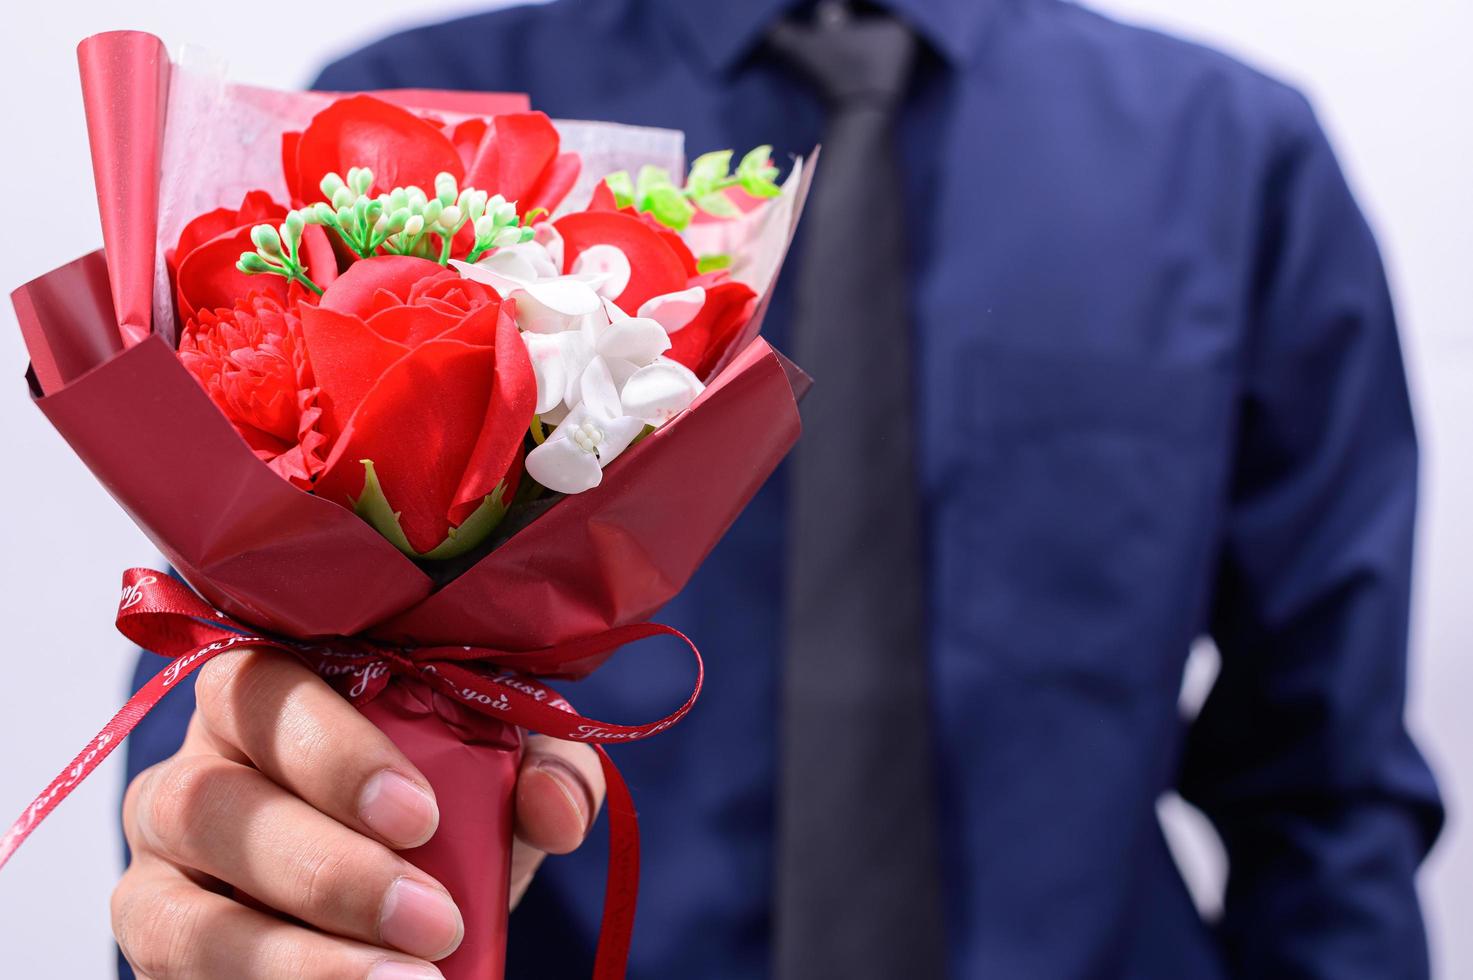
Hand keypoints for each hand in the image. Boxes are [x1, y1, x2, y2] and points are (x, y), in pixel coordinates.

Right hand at [113, 647, 604, 978]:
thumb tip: (556, 809)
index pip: (266, 691)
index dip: (334, 755)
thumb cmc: (442, 795)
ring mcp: (161, 864)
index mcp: (270, 690)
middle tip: (433, 919)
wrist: (406, 880)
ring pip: (176, 910)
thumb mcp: (504, 767)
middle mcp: (193, 767)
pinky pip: (178, 975)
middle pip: (208, 802)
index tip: (423, 816)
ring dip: (295, 959)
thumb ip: (544, 766)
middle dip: (327, 870)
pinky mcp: (157, 944)